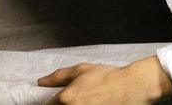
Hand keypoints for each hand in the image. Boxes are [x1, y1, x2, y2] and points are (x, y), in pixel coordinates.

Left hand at [37, 55, 171, 103]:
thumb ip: (59, 76)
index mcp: (66, 98)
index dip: (50, 104)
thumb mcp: (82, 70)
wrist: (131, 87)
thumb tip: (41, 81)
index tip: (56, 102)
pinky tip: (92, 104)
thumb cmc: (107, 77)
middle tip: (76, 100)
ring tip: (84, 101)